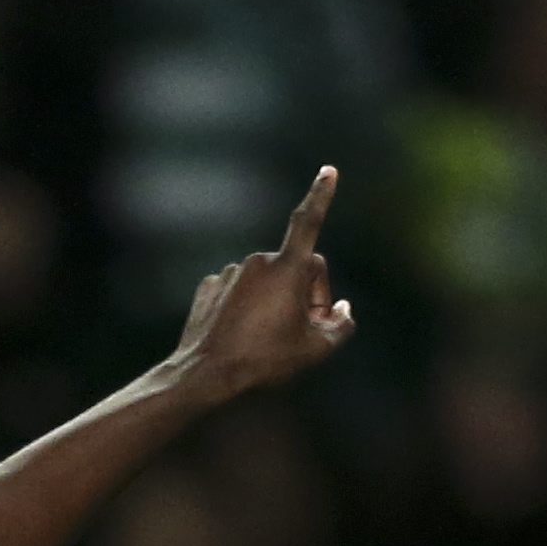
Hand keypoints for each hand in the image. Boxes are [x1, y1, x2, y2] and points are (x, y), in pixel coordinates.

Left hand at [172, 166, 355, 396]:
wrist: (205, 374)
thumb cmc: (264, 361)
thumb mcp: (316, 350)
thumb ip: (340, 326)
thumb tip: (341, 310)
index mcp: (287, 269)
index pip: (308, 222)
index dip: (321, 195)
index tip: (328, 171)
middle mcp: (257, 262)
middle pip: (297, 267)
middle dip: (308, 292)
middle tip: (305, 329)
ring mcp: (230, 272)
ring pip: (267, 280)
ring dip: (277, 301)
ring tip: (268, 338)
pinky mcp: (210, 286)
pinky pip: (240, 290)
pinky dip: (248, 306)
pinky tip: (243, 334)